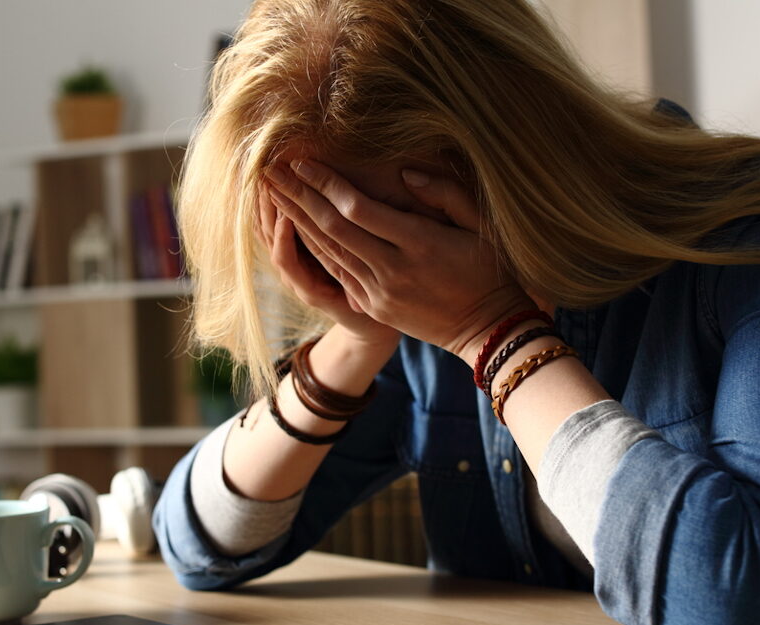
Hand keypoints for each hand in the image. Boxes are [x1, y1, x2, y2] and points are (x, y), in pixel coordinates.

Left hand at [265, 159, 535, 361]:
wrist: (489, 330)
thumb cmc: (491, 269)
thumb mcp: (481, 224)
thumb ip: (446, 193)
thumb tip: (406, 173)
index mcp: (420, 244)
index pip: (358, 209)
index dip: (325, 184)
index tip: (302, 160)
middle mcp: (393, 270)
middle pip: (332, 228)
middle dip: (297, 196)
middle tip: (269, 169)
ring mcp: (379, 292)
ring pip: (327, 251)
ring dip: (296, 220)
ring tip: (272, 192)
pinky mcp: (374, 306)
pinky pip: (335, 272)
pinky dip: (311, 248)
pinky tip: (294, 227)